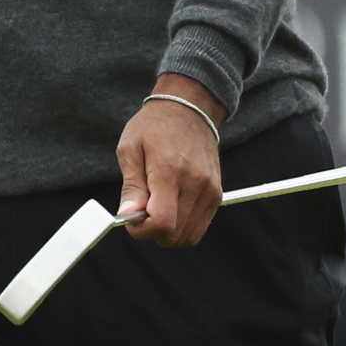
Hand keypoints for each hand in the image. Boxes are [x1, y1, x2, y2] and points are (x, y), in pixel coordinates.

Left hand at [115, 74, 224, 247]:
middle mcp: (195, 184)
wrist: (188, 109)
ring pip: (188, 236)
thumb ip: (131, 186)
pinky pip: (199, 227)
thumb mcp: (130, 148)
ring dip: (169, 231)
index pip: (162, 223)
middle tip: (141, 212)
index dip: (142, 231)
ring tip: (156, 207)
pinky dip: (183, 226)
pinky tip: (171, 207)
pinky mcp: (217, 194)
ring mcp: (210, 191)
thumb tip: (128, 216)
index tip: (131, 220)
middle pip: (175, 235)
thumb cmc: (155, 126)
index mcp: (169, 171)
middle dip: (153, 232)